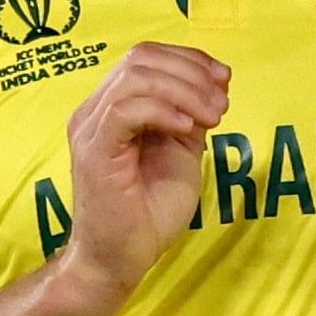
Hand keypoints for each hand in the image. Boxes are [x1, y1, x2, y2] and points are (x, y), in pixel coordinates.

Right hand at [56, 43, 227, 302]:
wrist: (120, 259)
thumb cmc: (148, 212)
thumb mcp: (181, 151)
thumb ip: (190, 115)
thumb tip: (214, 83)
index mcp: (113, 106)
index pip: (147, 56)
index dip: (190, 59)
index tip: (224, 80)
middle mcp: (95, 110)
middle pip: (142, 57)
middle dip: (191, 72)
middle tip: (222, 103)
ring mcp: (90, 128)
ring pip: (137, 77)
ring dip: (185, 91)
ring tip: (212, 117)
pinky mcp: (94, 150)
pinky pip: (126, 110)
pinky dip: (165, 111)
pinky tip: (188, 129)